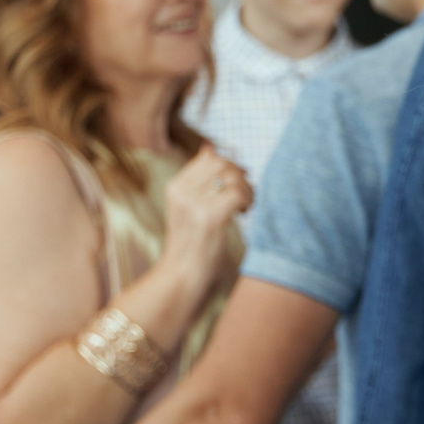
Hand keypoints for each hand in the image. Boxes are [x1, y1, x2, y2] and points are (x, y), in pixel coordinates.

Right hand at [161, 147, 253, 288]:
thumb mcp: (188, 207)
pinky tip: (244, 213)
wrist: (180, 276)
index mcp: (175, 186)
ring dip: (248, 190)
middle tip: (246, 196)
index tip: (241, 182)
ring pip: (233, 178)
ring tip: (246, 206)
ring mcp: (194, 205)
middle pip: (223, 164)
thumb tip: (209, 147)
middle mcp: (182, 192)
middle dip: (242, 177)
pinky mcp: (209, 219)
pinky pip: (237, 194)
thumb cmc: (191, 243)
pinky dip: (247, 201)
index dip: (232, 166)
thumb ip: (198, 180)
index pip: (211, 158)